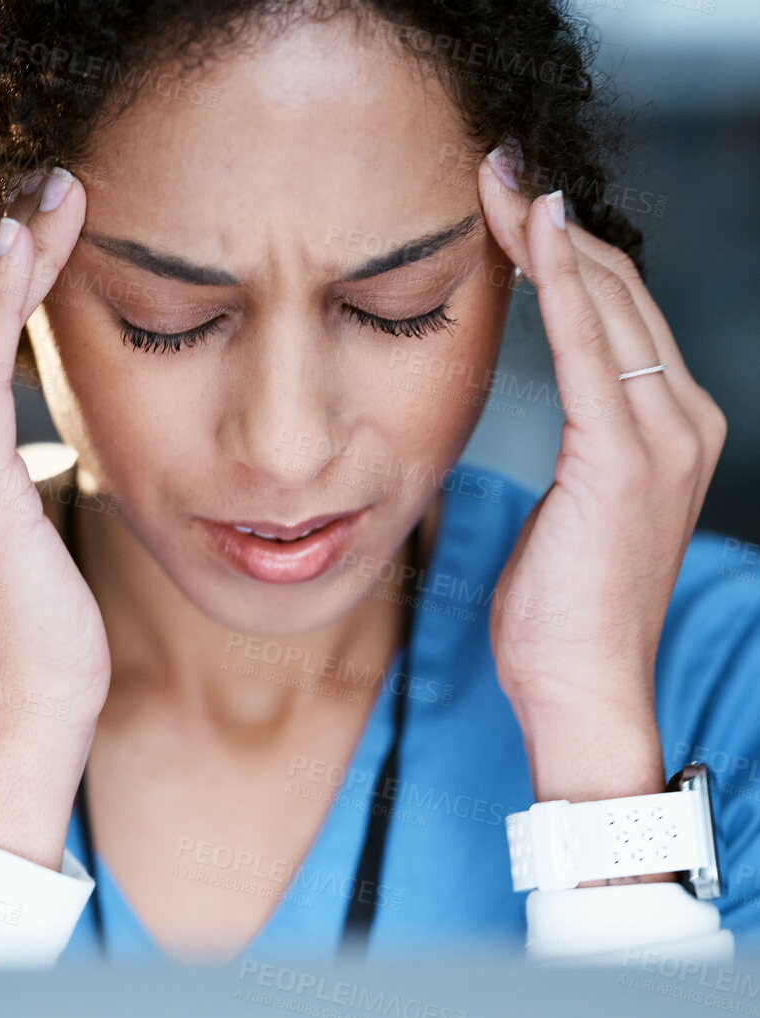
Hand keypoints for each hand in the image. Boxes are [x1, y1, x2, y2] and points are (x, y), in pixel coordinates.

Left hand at [476, 148, 726, 808]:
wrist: (581, 686)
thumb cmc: (557, 614)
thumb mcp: (564, 516)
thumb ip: (568, 458)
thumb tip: (536, 428)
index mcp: (666, 433)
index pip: (616, 319)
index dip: (566, 256)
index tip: (512, 207)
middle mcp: (682, 420)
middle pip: (616, 295)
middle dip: (554, 228)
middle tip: (497, 170)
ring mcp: (664, 435)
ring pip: (606, 305)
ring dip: (550, 237)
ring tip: (499, 181)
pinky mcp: (625, 455)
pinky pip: (589, 347)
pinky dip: (560, 284)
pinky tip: (532, 235)